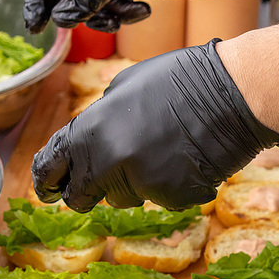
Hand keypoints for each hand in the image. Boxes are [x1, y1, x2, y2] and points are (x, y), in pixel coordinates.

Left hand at [32, 40, 278, 210]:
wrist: (232, 93)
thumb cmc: (179, 79)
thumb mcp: (123, 88)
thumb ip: (98, 121)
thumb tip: (87, 144)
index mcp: (90, 131)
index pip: (52, 166)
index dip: (46, 180)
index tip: (46, 189)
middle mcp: (109, 163)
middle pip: (82, 195)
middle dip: (86, 190)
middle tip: (96, 185)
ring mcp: (142, 184)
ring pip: (123, 198)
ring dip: (131, 184)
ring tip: (159, 150)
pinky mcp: (172, 199)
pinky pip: (160, 199)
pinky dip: (168, 185)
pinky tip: (184, 159)